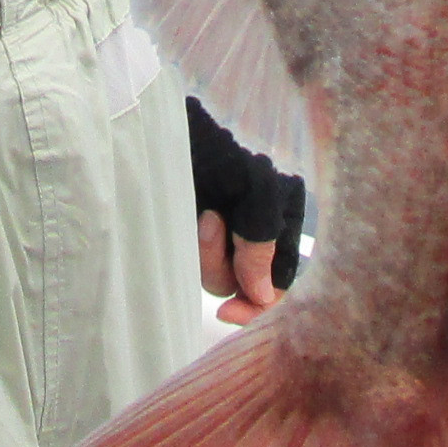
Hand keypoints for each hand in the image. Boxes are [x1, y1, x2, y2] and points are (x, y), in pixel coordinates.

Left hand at [185, 98, 304, 324]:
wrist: (162, 135)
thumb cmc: (214, 151)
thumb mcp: (254, 188)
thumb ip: (263, 239)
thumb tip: (263, 295)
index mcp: (285, 216)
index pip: (282, 280)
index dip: (258, 304)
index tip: (227, 312)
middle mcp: (260, 229)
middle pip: (247, 284)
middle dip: (224, 263)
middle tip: (207, 227)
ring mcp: (227, 233)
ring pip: (219, 276)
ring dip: (207, 251)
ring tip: (200, 214)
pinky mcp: (197, 234)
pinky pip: (198, 265)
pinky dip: (194, 249)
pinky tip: (190, 219)